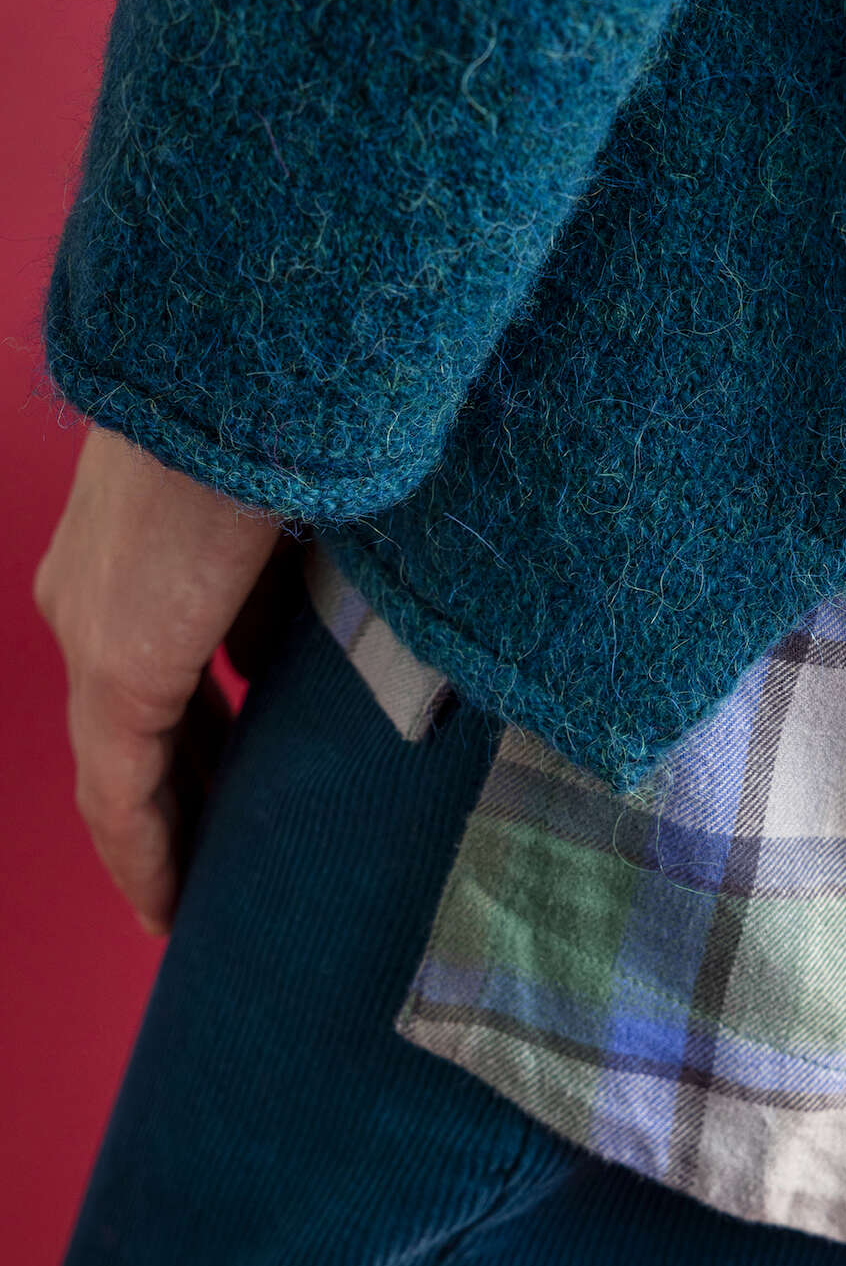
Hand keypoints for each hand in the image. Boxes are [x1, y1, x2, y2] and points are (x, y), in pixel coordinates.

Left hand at [33, 424, 287, 936]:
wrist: (256, 360)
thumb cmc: (300, 414)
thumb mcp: (306, 516)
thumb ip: (304, 586)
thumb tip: (337, 648)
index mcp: (133, 549)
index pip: (153, 668)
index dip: (195, 735)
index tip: (237, 778)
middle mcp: (89, 594)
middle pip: (131, 727)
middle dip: (183, 792)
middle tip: (229, 853)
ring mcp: (94, 632)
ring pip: (117, 768)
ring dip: (163, 833)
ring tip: (200, 896)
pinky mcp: (117, 668)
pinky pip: (119, 796)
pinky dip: (145, 853)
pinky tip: (172, 905)